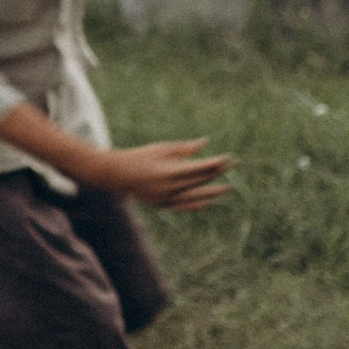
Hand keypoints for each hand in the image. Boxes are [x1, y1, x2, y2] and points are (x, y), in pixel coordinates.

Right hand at [103, 137, 231, 211]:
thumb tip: (205, 143)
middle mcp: (169, 187)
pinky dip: (197, 203)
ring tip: (226, 188)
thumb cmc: (141, 156)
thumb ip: (184, 148)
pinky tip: (209, 201)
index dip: (215, 163)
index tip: (227, 158)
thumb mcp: (162, 148)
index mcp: (168, 171)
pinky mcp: (163, 205)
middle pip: (199, 180)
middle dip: (215, 173)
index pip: (199, 168)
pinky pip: (185, 206)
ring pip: (195, 196)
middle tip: (229, 166)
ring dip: (211, 191)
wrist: (118, 174)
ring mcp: (166, 198)